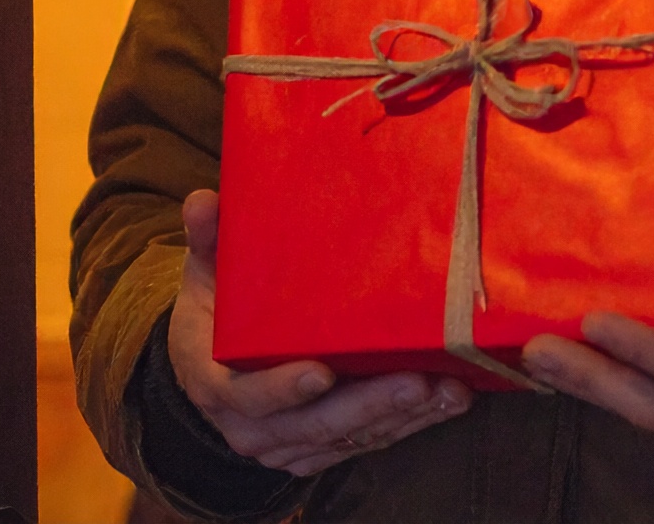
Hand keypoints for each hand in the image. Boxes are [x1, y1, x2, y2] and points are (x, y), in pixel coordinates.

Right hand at [167, 189, 474, 476]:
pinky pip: (369, 443)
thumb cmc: (215, 312)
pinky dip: (410, 425)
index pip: (251, 395)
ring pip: (351, 439)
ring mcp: (289, 446)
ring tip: (451, 389)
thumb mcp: (205, 276)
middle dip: (370, 405)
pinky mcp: (322, 452)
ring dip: (404, 417)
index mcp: (217, 385)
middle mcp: (252, 427)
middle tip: (419, 381)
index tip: (324, 371)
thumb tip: (202, 201)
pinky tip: (448, 401)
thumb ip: (208, 241)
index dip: (285, 388)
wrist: (211, 371)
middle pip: (316, 425)